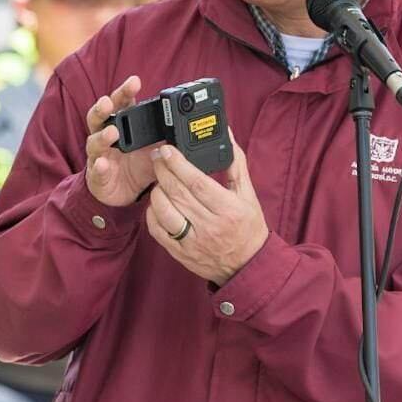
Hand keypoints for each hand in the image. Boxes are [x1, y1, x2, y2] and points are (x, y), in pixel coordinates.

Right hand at [85, 75, 158, 206]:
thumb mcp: (158, 150)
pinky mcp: (97, 175)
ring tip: (112, 133)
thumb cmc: (139, 165)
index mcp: (123, 126)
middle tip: (109, 102)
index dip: (126, 92)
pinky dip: (99, 167)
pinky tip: (103, 164)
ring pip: (94, 142)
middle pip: (100, 117)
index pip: (122, 104)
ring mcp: (99, 155)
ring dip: (103, 136)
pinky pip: (96, 170)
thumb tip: (187, 127)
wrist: (127, 193)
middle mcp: (106, 137)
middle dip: (103, 108)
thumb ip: (168, 138)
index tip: (134, 81)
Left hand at [145, 132, 267, 286]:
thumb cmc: (248, 227)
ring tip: (159, 180)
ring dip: (156, 191)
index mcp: (228, 209)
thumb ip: (235, 163)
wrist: (247, 266)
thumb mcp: (248, 194)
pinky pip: (158, 231)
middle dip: (163, 171)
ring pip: (164, 211)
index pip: (197, 182)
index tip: (168, 150)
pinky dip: (152, 214)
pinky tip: (157, 203)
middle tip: (157, 157)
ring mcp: (193, 242)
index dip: (179, 164)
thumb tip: (226, 135)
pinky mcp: (180, 253)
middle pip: (178, 193)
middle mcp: (210, 226)